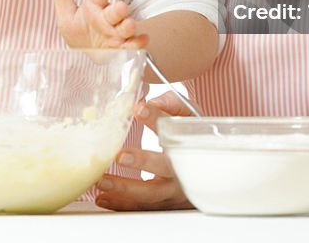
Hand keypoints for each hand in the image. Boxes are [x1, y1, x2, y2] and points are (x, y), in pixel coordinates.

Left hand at [50, 0, 148, 50]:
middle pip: (116, 11)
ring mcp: (117, 32)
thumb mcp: (66, 14)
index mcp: (95, 7)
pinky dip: (138, 43)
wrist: (87, 55)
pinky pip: (133, 45)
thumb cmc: (79, 32)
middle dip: (119, 9)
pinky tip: (142, 39)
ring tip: (129, 24)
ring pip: (125, 27)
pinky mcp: (123, 47)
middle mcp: (108, 18)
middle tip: (121, 7)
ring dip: (128, 25)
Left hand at [94, 93, 194, 210]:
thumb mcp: (189, 117)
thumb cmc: (192, 140)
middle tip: (120, 156)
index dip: (156, 117)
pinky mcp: (160, 204)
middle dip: (143, 162)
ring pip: (150, 194)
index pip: (173, 128)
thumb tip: (151, 101)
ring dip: (124, 189)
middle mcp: (182, 170)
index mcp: (187, 144)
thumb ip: (172, 104)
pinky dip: (120, 205)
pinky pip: (140, 208)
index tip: (139, 108)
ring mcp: (172, 191)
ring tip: (101, 181)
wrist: (206, 172)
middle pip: (165, 168)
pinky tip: (102, 197)